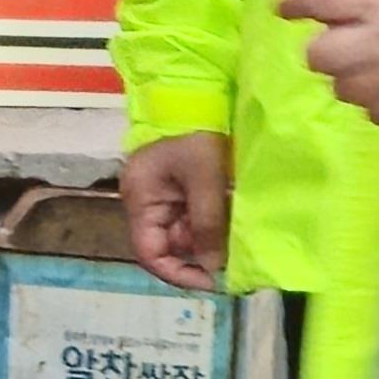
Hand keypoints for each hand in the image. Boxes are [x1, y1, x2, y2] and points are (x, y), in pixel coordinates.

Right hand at [115, 134, 233, 287]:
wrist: (203, 95)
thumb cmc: (197, 131)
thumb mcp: (205, 176)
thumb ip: (208, 222)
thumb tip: (213, 267)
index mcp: (140, 199)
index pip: (149, 253)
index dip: (177, 274)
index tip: (210, 282)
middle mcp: (147, 203)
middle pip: (170, 246)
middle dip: (201, 255)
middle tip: (234, 262)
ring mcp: (164, 198)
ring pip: (187, 235)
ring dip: (211, 241)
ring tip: (238, 241)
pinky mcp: (182, 192)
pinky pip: (196, 220)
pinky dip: (214, 226)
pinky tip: (234, 224)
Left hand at [281, 0, 378, 126]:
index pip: (311, 1)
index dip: (292, 2)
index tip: (288, 6)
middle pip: (316, 55)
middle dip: (323, 42)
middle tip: (344, 34)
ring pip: (341, 88)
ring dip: (348, 73)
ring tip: (374, 59)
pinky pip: (372, 113)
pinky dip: (375, 100)